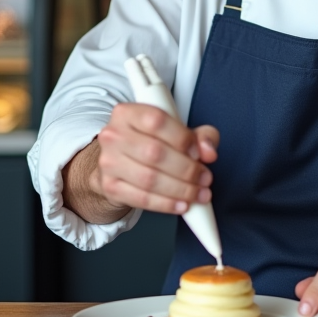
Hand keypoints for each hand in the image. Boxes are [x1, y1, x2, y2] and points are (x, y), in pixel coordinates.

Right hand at [92, 103, 219, 214]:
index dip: (182, 138)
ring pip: (149, 179)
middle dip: (186, 169)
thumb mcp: (178, 131)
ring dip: (180, 189)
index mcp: (128, 113)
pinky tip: (182, 204)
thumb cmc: (151, 142)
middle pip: (154, 153)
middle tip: (204, 178)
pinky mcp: (110, 186)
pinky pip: (142, 198)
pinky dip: (166, 204)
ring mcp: (109, 162)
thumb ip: (200, 136)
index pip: (157, 121)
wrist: (120, 163)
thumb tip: (208, 151)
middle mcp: (113, 135)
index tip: (199, 153)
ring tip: (199, 193)